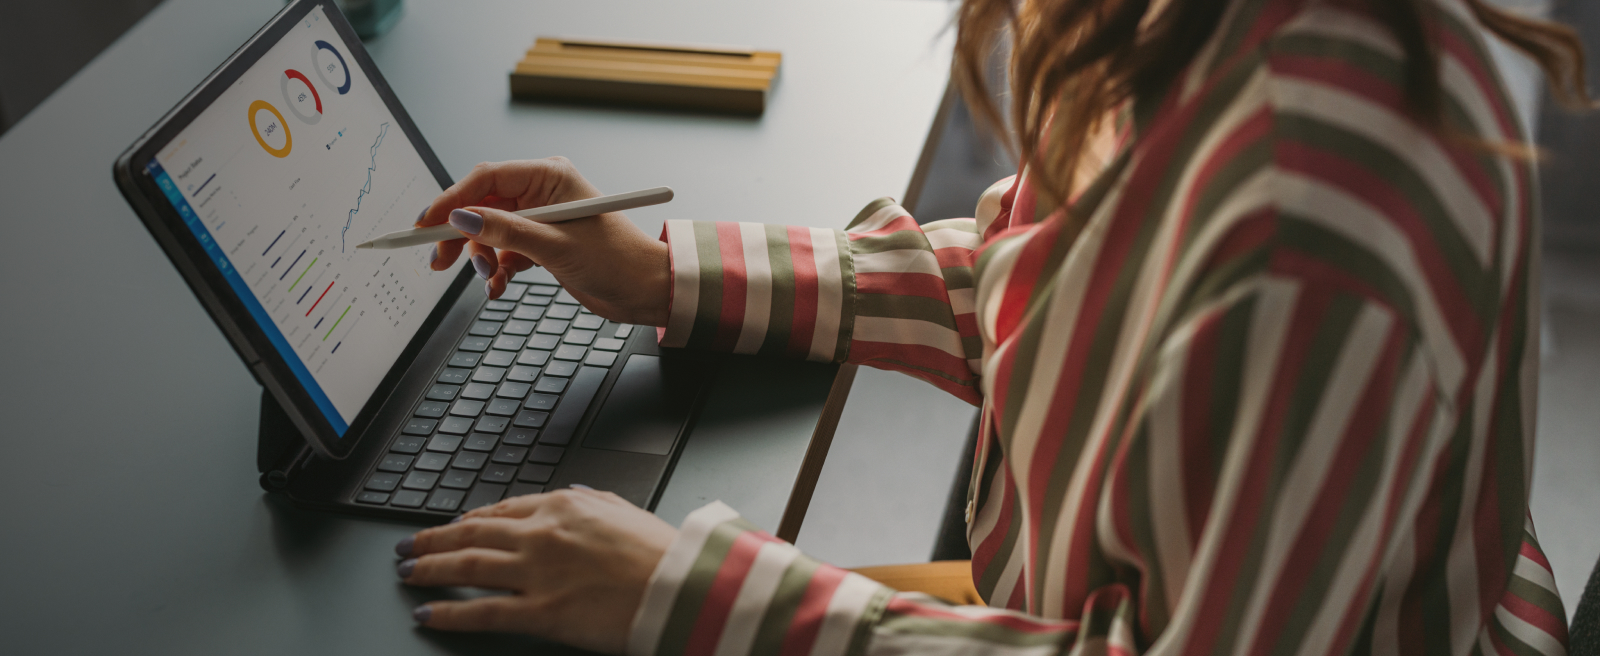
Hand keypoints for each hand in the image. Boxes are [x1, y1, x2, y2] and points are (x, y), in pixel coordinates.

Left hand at [396, 488, 676, 653]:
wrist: (681, 587)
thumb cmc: (662, 554)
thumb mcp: (624, 510)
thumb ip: (592, 500)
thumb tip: (573, 493)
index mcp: (563, 505)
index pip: (500, 511)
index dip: (467, 521)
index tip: (450, 527)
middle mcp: (541, 534)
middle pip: (471, 535)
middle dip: (431, 540)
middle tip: (407, 546)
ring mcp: (536, 572)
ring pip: (466, 567)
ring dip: (428, 569)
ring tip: (407, 573)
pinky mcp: (539, 611)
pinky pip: (481, 611)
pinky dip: (447, 613)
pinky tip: (426, 615)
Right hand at [418, 158, 671, 325]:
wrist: (645, 291)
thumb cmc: (618, 259)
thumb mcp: (555, 246)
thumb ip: (505, 232)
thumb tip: (461, 218)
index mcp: (549, 176)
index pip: (486, 178)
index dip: (452, 199)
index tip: (426, 222)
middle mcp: (542, 193)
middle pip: (481, 206)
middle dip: (461, 234)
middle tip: (439, 260)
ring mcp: (540, 219)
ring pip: (489, 232)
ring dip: (482, 257)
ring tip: (489, 277)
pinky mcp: (540, 244)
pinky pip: (504, 252)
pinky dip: (497, 270)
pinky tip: (498, 287)